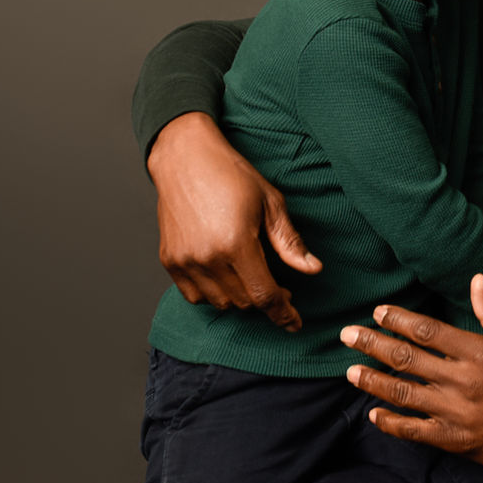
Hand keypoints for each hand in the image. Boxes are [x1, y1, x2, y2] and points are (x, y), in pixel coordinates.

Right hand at [149, 112, 321, 330]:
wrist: (185, 158)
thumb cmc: (232, 174)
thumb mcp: (270, 202)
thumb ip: (289, 241)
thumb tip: (313, 269)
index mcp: (236, 244)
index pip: (264, 295)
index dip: (283, 314)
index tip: (295, 323)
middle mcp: (207, 258)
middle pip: (244, 302)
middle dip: (265, 299)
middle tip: (281, 285)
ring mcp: (185, 262)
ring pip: (220, 303)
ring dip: (241, 296)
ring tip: (252, 273)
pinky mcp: (169, 261)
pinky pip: (195, 296)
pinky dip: (214, 293)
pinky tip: (226, 273)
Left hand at [341, 274, 482, 482]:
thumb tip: (477, 279)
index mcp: (479, 352)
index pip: (428, 330)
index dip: (398, 319)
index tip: (377, 312)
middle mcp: (463, 380)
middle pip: (407, 358)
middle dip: (373, 344)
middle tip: (348, 334)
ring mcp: (458, 413)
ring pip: (404, 394)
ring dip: (373, 381)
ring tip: (351, 370)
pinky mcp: (457, 441)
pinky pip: (416, 432)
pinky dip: (392, 423)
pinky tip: (374, 414)